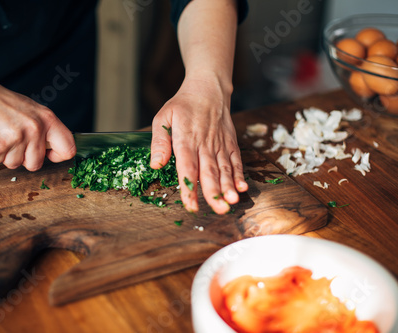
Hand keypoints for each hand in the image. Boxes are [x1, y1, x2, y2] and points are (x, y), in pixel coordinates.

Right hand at [0, 72, 75, 170]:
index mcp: (47, 119)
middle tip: (12, 140)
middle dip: (24, 158)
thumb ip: (44, 128)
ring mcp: (16, 138)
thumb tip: (55, 148)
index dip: (58, 156)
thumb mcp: (29, 109)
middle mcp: (35, 129)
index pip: (68, 148)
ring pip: (16, 165)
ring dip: (5, 155)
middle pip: (37, 164)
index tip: (49, 155)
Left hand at [150, 77, 247, 213]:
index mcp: (186, 139)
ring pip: (224, 168)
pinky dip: (238, 175)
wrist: (208, 88)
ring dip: (228, 187)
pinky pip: (235, 160)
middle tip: (219, 210)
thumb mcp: (163, 117)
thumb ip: (159, 142)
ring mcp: (219, 144)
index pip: (187, 167)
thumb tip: (156, 165)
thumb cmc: (182, 105)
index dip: (189, 188)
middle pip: (209, 171)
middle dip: (214, 192)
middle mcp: (205, 144)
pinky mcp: (230, 143)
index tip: (190, 205)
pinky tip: (241, 188)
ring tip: (231, 202)